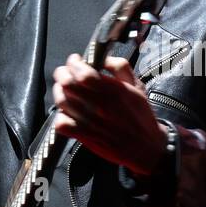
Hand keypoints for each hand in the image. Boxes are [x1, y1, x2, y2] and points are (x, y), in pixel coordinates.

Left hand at [51, 53, 166, 176]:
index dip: (74, 63)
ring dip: (60, 93)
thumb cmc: (141, 116)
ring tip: (65, 92)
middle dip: (62, 74)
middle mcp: (101, 106)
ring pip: (62, 102)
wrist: (146, 148)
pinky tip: (66, 113)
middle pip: (68, 85)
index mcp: (114, 91)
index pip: (84, 73)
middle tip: (65, 74)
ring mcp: (91, 122)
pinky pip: (62, 124)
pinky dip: (60, 117)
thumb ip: (121, 67)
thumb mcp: (138, 87)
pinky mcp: (85, 137)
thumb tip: (103, 58)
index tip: (75, 60)